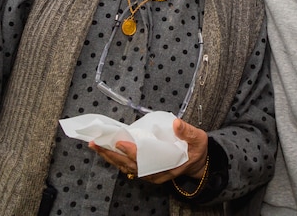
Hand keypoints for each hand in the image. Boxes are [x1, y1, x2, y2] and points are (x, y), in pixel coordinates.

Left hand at [88, 118, 208, 183]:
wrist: (199, 162)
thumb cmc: (197, 150)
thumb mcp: (198, 138)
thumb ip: (187, 131)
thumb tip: (176, 123)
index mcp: (168, 166)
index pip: (146, 161)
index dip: (132, 152)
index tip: (121, 142)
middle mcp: (156, 173)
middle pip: (130, 166)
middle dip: (112, 155)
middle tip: (97, 144)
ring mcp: (150, 173)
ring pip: (127, 167)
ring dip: (111, 157)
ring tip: (97, 146)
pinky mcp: (146, 171)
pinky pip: (129, 166)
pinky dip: (116, 159)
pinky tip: (107, 151)